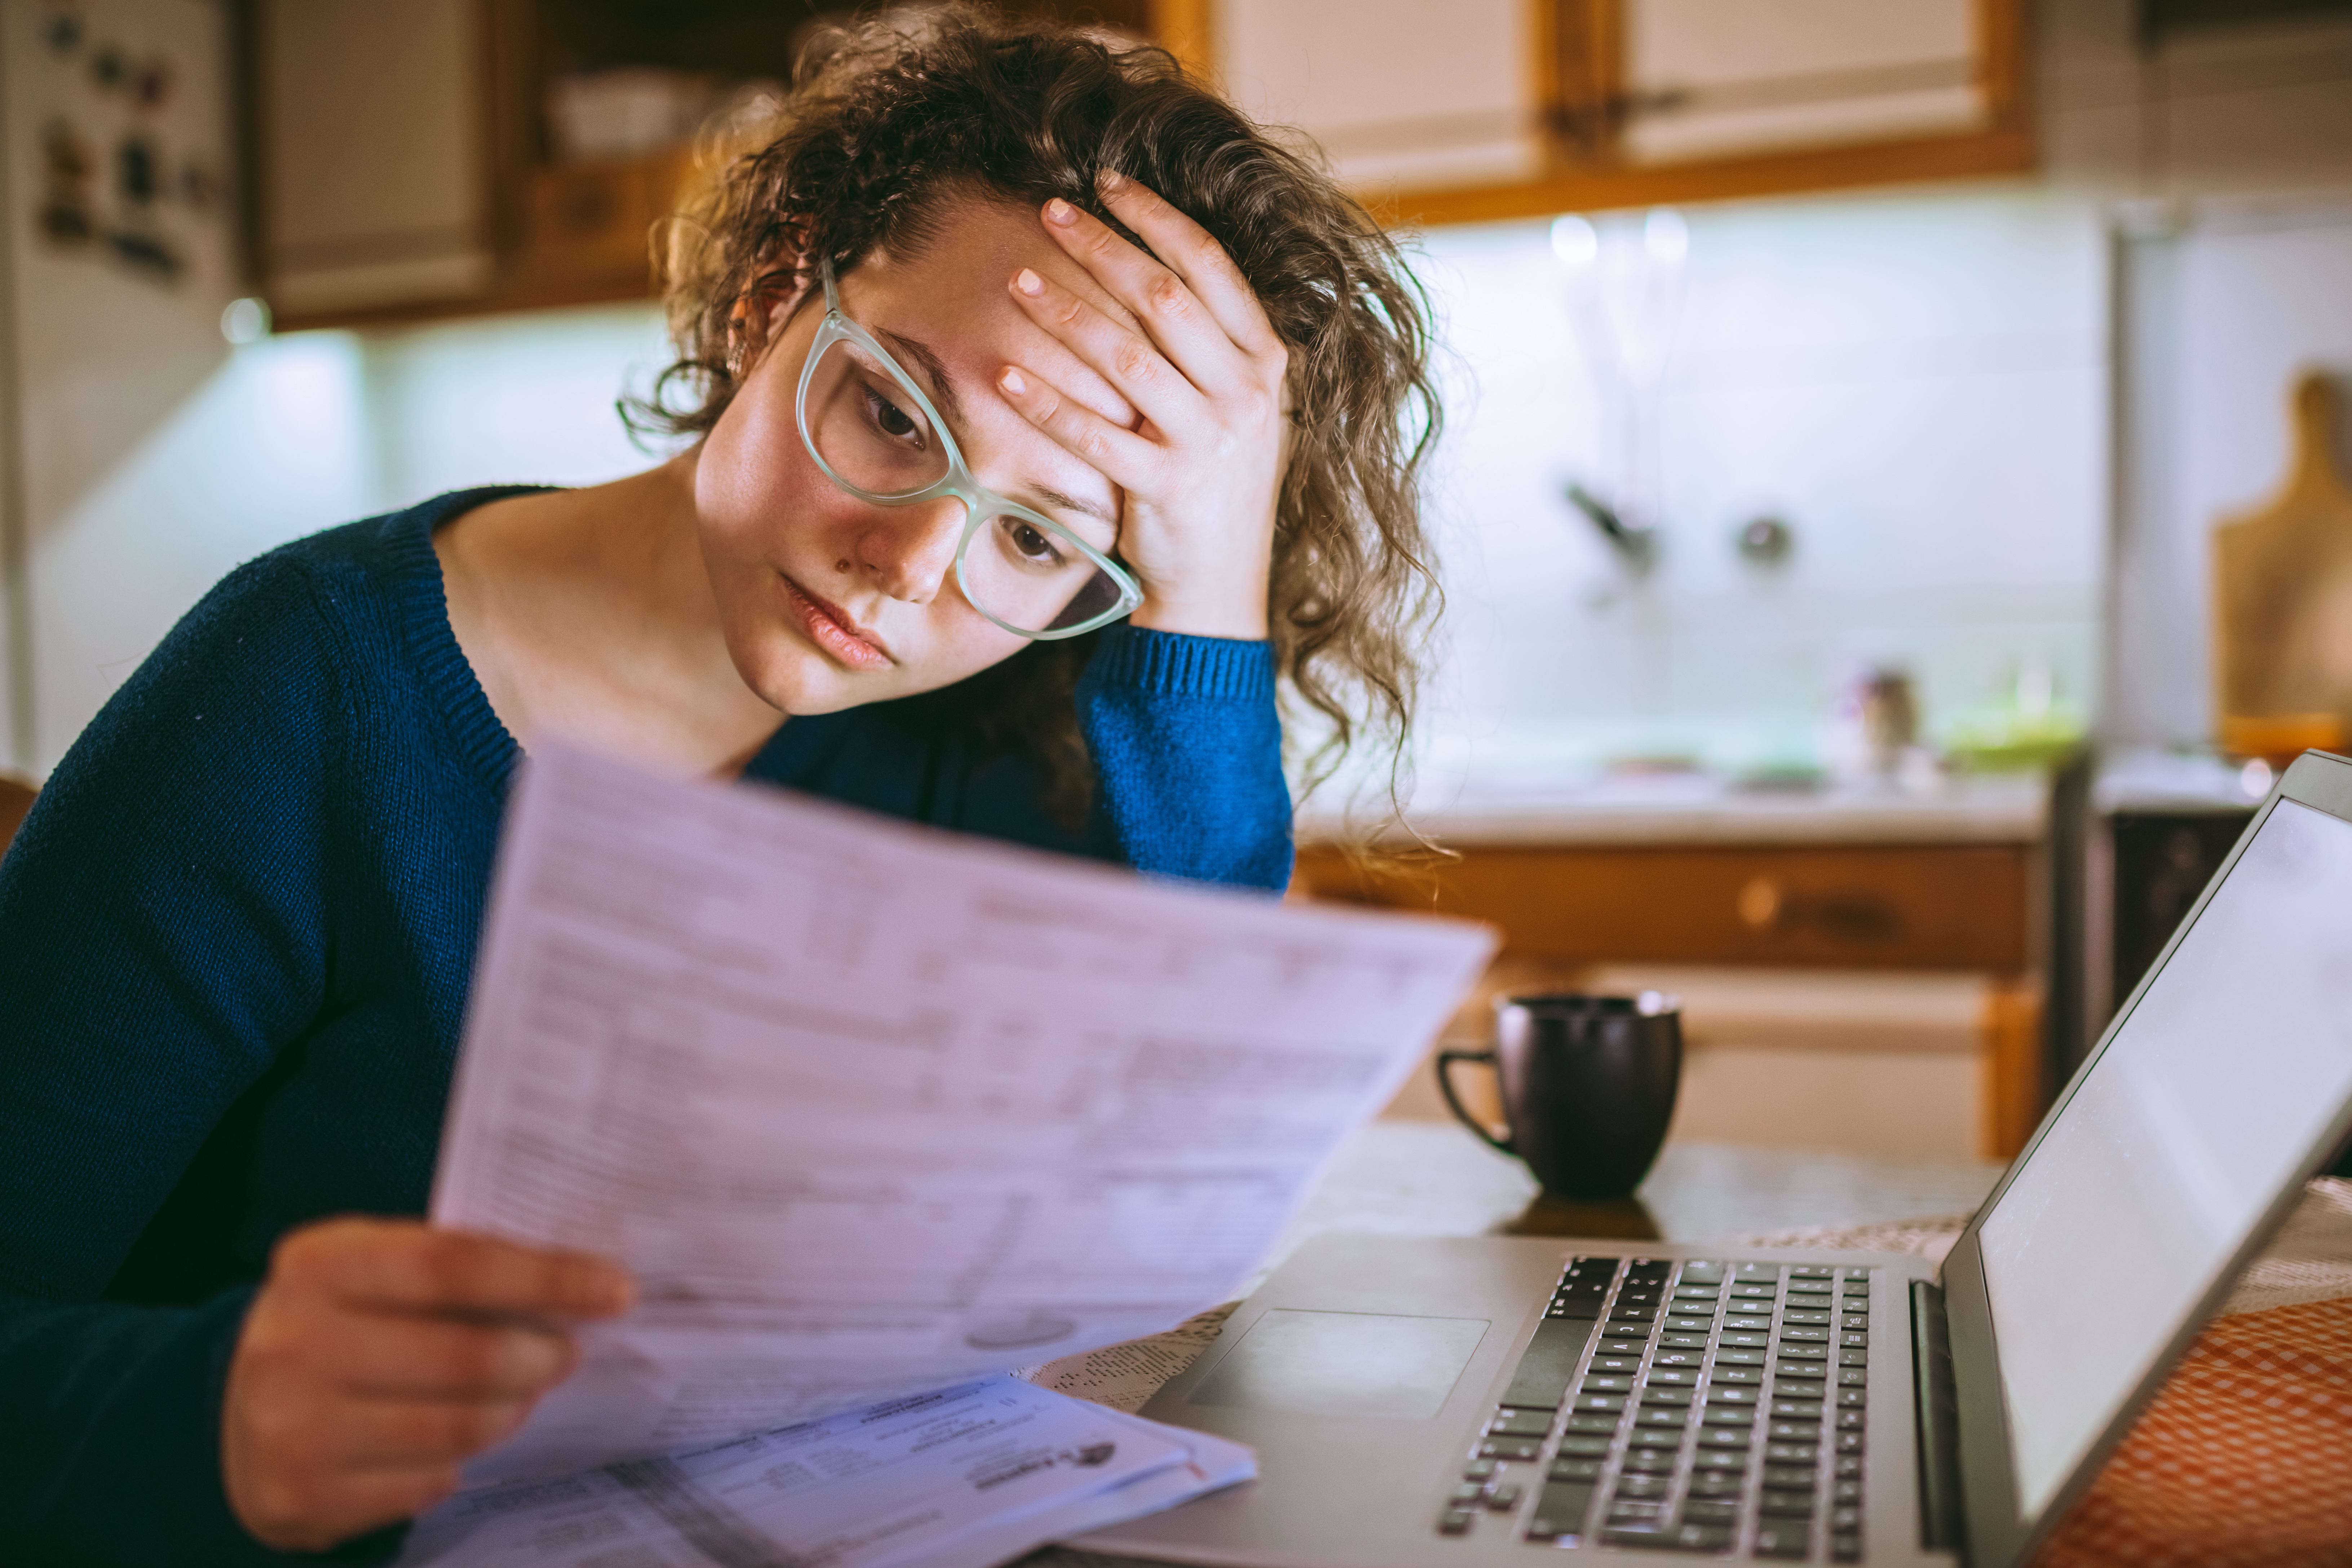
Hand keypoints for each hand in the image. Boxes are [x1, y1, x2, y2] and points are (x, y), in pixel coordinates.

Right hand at [221, 1217, 634, 1552]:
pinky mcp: (302, 1498)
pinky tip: (456, 1442)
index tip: (615, 1290)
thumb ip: (460, 1269)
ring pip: (457, 1428)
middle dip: (540, 1356)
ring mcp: (292, 1428)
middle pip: (467, 1355)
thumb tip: (580, 1283)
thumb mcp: (376, 1273)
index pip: (457, 1263)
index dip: (547, 1277)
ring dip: (511, 1410)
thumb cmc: (339, 1325)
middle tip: (566, 1352)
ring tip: (521, 1395)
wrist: (232, 1413)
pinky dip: (459, 1462)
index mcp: (320, 1263)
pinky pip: (426, 1484)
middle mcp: (295, 1343)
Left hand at [999, 172, 1287, 640]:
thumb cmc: (1215, 487)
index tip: (1106, 184)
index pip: (1210, 267)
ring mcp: (1210, 443)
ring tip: (1017, 281)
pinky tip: (1004, 374)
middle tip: (1049, 212)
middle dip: (1103, 247)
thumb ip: (1208, 346)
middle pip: (1165, 298)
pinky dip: (1047, 403)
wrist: (1222, 588)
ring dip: (1066, 314)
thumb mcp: (1235, 408)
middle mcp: (1245, 395)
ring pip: (1128, 358)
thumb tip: (1148, 266)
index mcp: (1265, 363)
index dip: (1155, 218)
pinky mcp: (1168, 489)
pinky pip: (1096, 435)